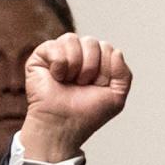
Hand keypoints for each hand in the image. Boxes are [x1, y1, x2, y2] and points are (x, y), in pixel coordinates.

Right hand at [20, 33, 131, 161]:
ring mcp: (59, 53)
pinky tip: (56, 78)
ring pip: (72, 39)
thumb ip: (124, 74)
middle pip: (92, 42)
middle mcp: (78, 54)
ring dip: (75, 66)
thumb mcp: (116, 97)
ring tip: (69, 82)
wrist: (64, 125)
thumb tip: (116, 51)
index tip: (98, 86)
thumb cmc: (88, 113)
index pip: (107, 48)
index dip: (106, 69)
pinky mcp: (41, 56)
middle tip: (82, 85)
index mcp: (97, 61)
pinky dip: (59, 65)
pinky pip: (54, 46)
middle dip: (91, 67)